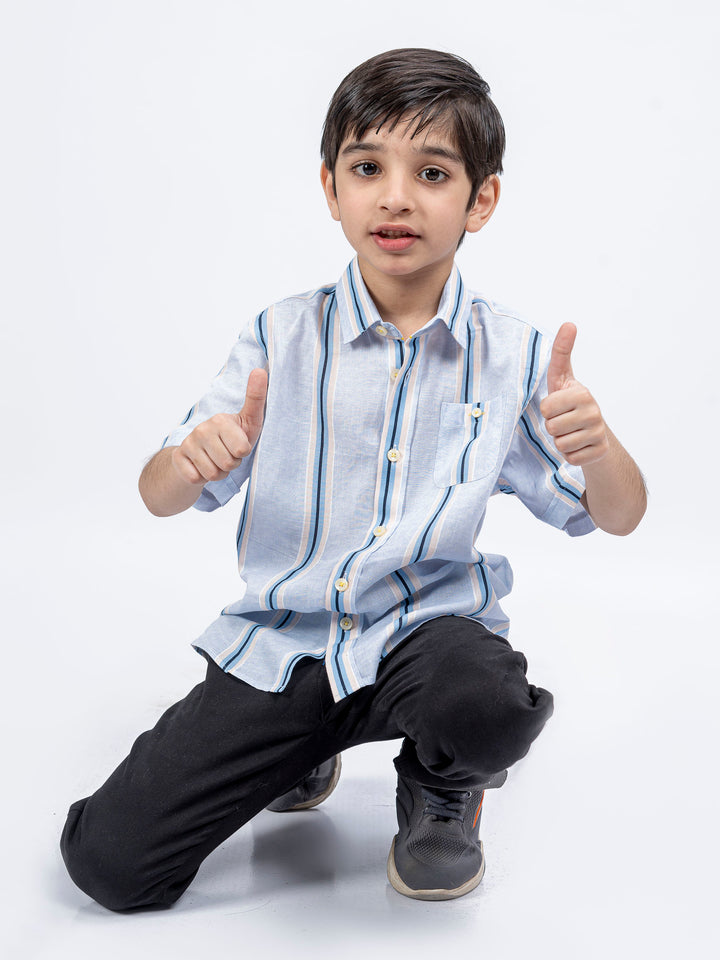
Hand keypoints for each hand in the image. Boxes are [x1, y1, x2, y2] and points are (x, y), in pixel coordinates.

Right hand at [171, 368, 267, 484]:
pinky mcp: (178, 457)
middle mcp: (202, 429)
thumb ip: (256, 399)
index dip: (242, 454)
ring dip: (217, 473)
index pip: (242, 451)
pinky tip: (201, 467)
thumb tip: (260, 370)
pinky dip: (202, 478)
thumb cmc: (231, 439)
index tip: (238, 446)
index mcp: (221, 420)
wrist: (199, 454)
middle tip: (226, 455)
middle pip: (228, 464)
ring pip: (212, 474)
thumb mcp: (249, 421)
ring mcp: (188, 443)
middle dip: (230, 465)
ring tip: (215, 461)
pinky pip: (197, 478)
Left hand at [539, 323, 609, 466]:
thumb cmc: (570, 401)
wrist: (594, 431)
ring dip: (561, 440)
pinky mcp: (600, 451)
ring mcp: (599, 432)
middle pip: (551, 427)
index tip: (558, 405)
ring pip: (560, 444)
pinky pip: (571, 458)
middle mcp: (594, 411)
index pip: (546, 408)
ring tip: (571, 431)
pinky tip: (578, 444)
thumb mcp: (562, 377)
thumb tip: (569, 323)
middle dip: (553, 426)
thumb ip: (561, 352)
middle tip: (563, 420)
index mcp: (582, 392)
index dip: (547, 409)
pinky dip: (570, 454)